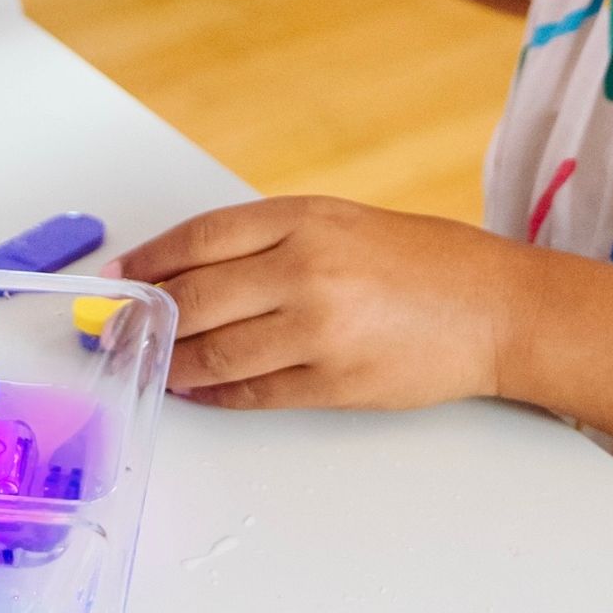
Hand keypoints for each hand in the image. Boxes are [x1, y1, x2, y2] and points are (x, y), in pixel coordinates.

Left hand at [114, 197, 521, 410]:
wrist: (495, 309)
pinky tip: (196, 390)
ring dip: (172, 363)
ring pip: (214, 354)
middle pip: (195, 299)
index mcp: (304, 218)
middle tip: (117, 331)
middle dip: (147, 318)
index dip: (149, 261)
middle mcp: (306, 269)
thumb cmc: (422, 261)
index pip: (199, 239)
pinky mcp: (333, 382)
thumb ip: (270, 240)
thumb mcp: (341, 223)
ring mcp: (318, 330)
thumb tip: (189, 269)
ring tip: (152, 364)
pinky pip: (251, 393)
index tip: (120, 278)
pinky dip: (214, 394)